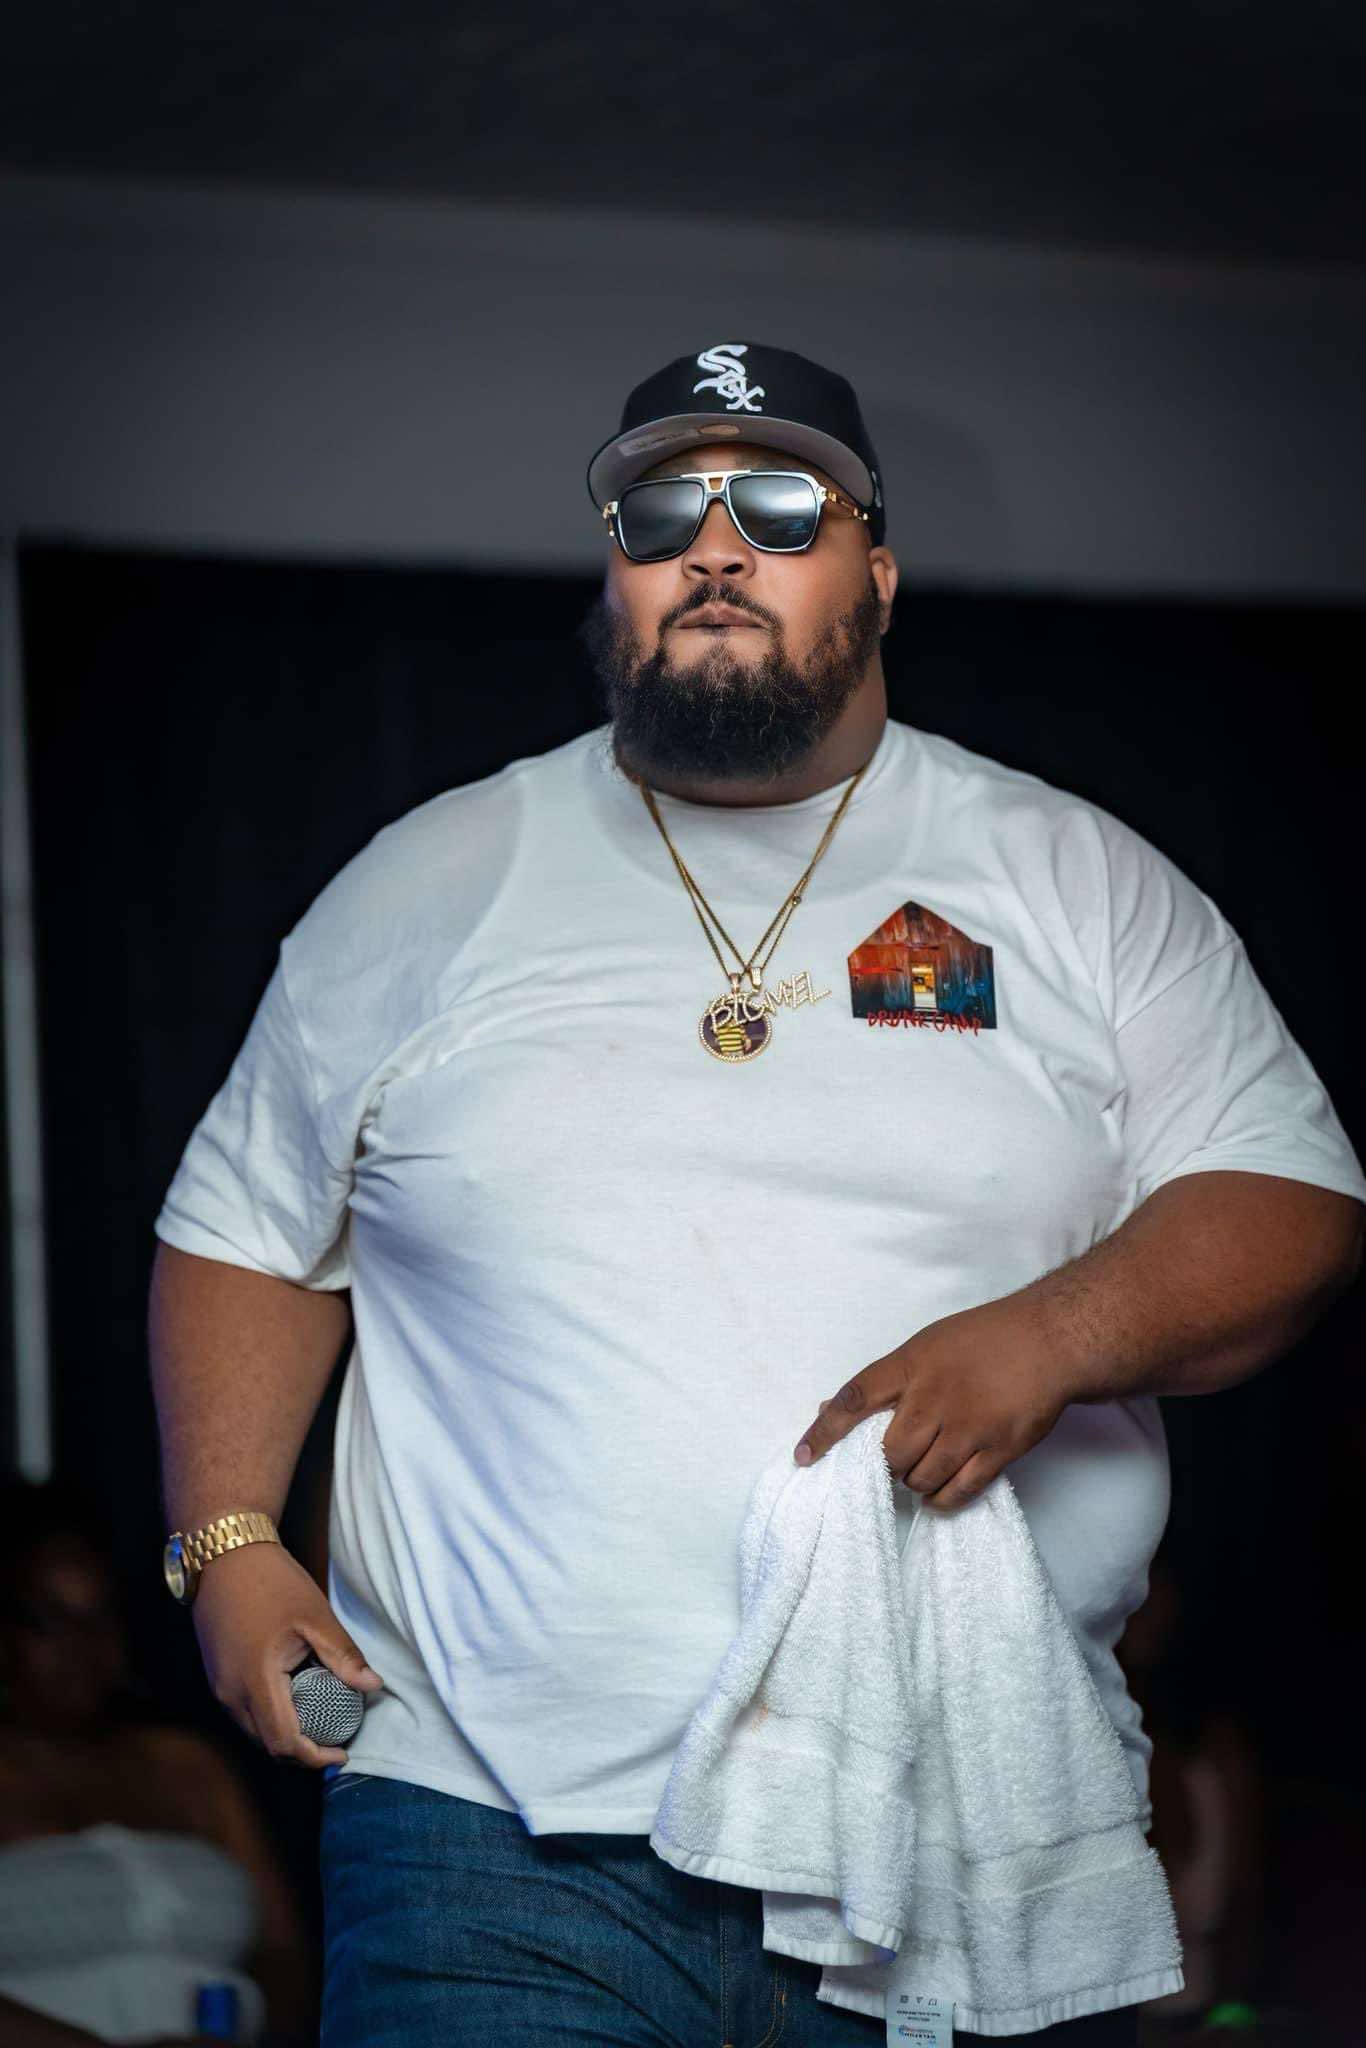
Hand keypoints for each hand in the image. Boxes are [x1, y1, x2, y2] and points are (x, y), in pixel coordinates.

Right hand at [191, 1540, 384, 1769]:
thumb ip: (343, 1656)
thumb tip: (374, 1686)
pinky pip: (245, 1713)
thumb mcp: (314, 1616)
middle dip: (303, 1751)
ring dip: (286, 1736)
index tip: (343, 1751)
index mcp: (255, 1681)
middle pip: (268, 1746)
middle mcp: (230, 1694)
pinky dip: (272, 1718)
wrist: (223, 1555)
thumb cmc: (271, 1581)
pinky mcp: (217, 1678)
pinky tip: (296, 1700)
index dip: (315, 1757)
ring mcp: (219, 1688)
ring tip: (321, 1721)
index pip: (284, 1743)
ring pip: (254, 1732)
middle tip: (337, 1737)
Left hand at [791, 1295, 1077, 1511]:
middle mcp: (935, 1397)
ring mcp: (968, 1427)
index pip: (854, 1398)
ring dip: (913, 1482)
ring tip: (921, 1470)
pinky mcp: (998, 1450)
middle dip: (883, 1466)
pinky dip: (940, 1499)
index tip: (803, 1457)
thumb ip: (886, 1379)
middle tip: (892, 1462)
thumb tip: (831, 1406)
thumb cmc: (984, 1339)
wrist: (1049, 1340)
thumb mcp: (927, 1344)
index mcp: (912, 1364)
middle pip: (888, 1452)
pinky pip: (957, 1491)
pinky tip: (938, 1493)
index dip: (824, 1430)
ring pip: (919, 1477)